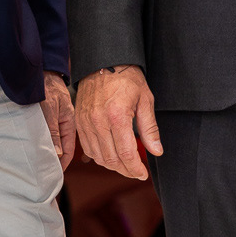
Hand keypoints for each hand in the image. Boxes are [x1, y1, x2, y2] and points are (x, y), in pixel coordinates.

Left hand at [42, 71, 76, 168]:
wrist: (41, 70)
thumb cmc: (46, 86)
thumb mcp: (50, 108)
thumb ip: (53, 130)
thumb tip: (58, 154)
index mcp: (69, 122)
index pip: (69, 149)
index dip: (63, 163)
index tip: (55, 175)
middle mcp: (64, 123)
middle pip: (61, 148)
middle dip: (55, 161)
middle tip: (44, 175)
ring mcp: (56, 121)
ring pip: (53, 142)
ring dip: (47, 152)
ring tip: (38, 165)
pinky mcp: (48, 118)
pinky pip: (46, 134)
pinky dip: (42, 143)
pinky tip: (35, 148)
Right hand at [75, 65, 162, 180]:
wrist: (104, 62)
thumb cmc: (127, 79)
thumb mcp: (145, 100)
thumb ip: (150, 128)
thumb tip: (156, 151)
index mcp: (117, 116)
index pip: (126, 154)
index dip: (135, 169)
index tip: (143, 174)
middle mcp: (98, 122)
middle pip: (111, 159)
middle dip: (126, 170)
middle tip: (136, 172)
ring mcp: (86, 122)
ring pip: (98, 156)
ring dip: (113, 166)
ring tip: (125, 166)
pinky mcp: (79, 122)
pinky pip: (87, 148)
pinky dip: (99, 157)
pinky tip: (110, 156)